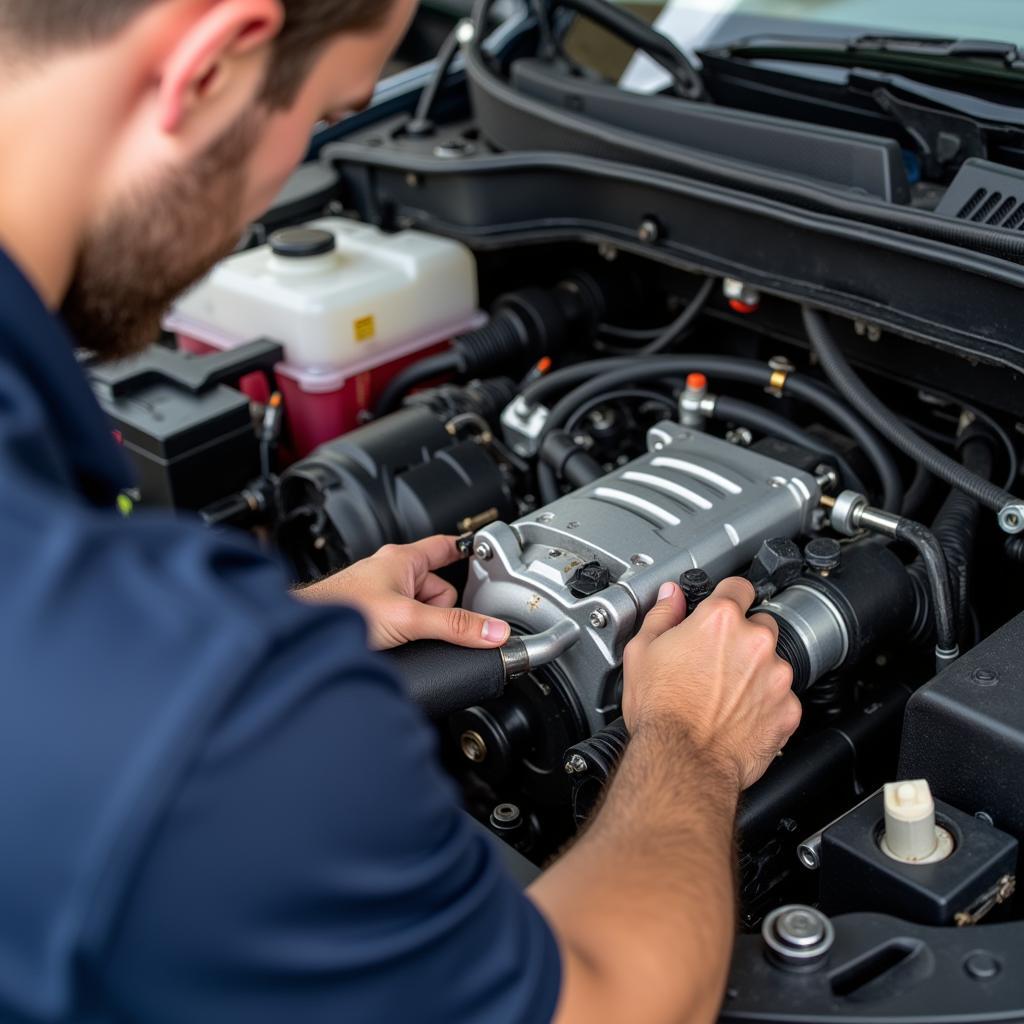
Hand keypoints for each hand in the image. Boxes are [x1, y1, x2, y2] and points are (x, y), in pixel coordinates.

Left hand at [296, 535, 510, 651]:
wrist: (302, 637)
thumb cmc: (338, 611)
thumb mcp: (408, 618)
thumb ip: (454, 626)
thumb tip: (492, 630)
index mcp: (402, 558)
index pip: (447, 546)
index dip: (470, 551)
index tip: (490, 559)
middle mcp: (391, 572)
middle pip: (440, 590)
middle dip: (440, 611)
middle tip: (422, 624)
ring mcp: (381, 596)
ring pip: (423, 611)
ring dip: (420, 627)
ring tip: (399, 638)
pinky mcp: (373, 618)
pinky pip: (405, 625)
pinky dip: (406, 636)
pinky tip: (394, 646)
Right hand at [622, 577, 800, 789]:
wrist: (682, 760)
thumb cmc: (660, 710)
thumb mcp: (641, 652)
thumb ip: (661, 615)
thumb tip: (669, 596)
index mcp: (720, 620)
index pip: (738, 586)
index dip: (729, 595)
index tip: (725, 605)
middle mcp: (755, 642)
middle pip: (760, 624)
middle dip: (742, 638)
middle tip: (716, 661)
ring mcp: (776, 676)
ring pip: (774, 662)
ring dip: (756, 672)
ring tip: (725, 694)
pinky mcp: (788, 709)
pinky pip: (783, 698)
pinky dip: (767, 704)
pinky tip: (739, 715)